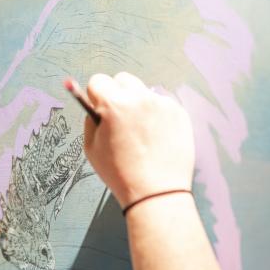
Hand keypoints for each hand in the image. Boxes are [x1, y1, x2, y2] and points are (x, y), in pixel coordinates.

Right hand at [82, 72, 194, 207]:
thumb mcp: (91, 148)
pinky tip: (154, 137)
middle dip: (117, 93)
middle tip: (119, 117)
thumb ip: (91, 120)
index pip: (98, 80)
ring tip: (139, 132)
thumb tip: (95, 104)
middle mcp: (139, 98)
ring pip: (143, 92)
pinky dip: (156, 115)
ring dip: (138, 104)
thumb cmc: (120, 172)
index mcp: (113, 104)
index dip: (96, 95)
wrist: (156, 191)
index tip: (99, 106)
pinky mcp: (178, 112)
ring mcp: (162, 104)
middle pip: (123, 79)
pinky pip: (161, 105)